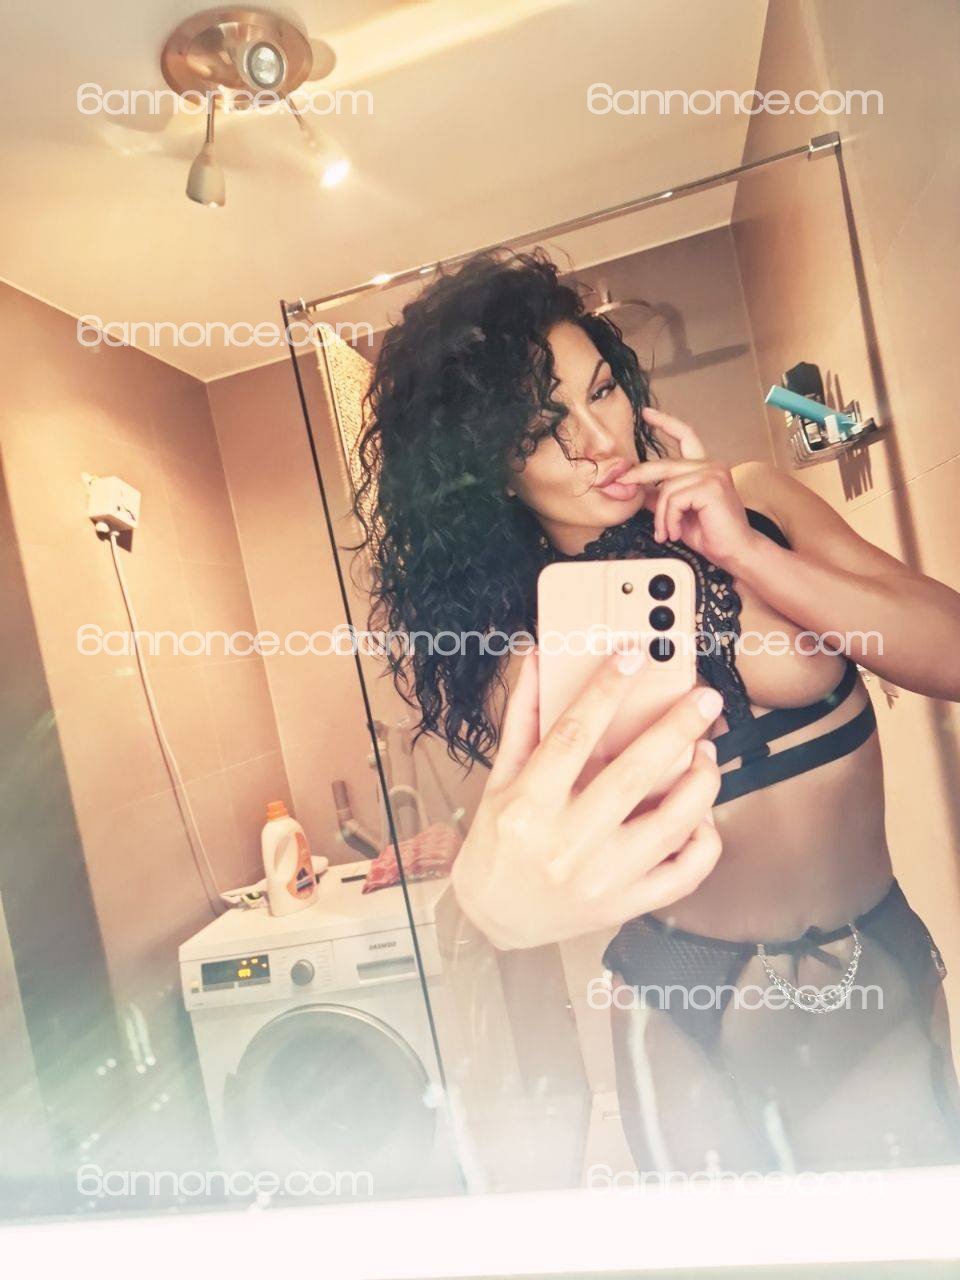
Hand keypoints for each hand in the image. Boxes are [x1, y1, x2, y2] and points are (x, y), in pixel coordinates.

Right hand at [450, 648, 723, 949]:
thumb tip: (540, 660)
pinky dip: (704, 839)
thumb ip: (524, 719)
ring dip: (700, 781)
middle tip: (705, 699)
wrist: (494, 917)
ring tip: (706, 751)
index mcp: (528, 806)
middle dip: (677, 729)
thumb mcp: (500, 779)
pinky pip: (684, 873)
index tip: (633, 657)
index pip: (571, 736)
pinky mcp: (625, 905)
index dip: (605, 691)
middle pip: (633, 776)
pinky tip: (701, 813)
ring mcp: (600, 879)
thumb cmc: (497, 842)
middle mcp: (565, 844)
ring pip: (670, 825)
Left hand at [621, 406, 757, 569]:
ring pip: (666, 488)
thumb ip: (661, 496)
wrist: (735, 552)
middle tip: (621, 484)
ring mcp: (712, 473)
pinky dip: (669, 519)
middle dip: (638, 476)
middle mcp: (710, 465)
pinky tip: (675, 532)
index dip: (665, 423)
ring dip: (661, 516)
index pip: (685, 436)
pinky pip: (673, 499)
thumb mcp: (677, 512)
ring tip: (666, 533)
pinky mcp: (710, 486)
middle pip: (664, 464)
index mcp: (704, 467)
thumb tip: (636, 488)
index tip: (646, 415)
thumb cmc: (711, 534)